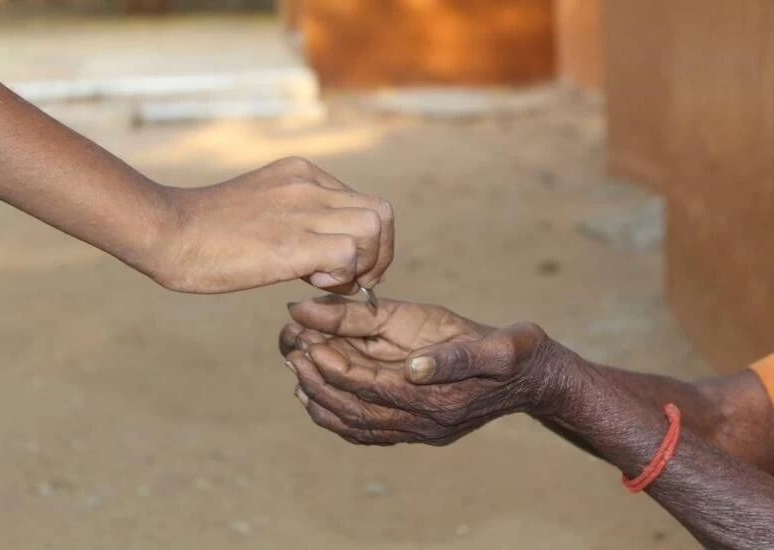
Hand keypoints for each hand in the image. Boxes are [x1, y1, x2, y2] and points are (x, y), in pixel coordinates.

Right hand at [151, 157, 393, 293]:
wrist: (168, 230)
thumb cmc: (207, 229)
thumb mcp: (262, 206)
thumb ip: (297, 217)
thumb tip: (327, 253)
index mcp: (303, 174)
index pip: (366, 202)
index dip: (370, 241)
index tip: (350, 267)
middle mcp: (310, 186)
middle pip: (382, 214)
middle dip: (379, 254)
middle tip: (354, 280)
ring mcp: (303, 210)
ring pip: (374, 229)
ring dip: (365, 265)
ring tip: (330, 281)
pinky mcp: (293, 242)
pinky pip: (349, 255)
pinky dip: (342, 277)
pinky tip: (311, 283)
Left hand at [279, 296, 561, 445]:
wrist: (534, 380)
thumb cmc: (515, 353)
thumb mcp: (496, 346)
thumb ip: (455, 357)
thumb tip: (411, 366)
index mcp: (439, 401)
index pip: (370, 387)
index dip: (334, 364)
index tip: (306, 340)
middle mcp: (424, 424)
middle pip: (354, 409)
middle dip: (318, 379)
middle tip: (291, 349)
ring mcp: (419, 431)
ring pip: (355, 424)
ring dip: (321, 398)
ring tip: (296, 368)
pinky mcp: (416, 429)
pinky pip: (366, 431)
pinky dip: (336, 416)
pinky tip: (318, 396)